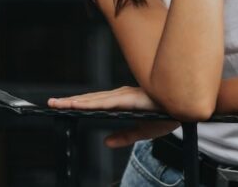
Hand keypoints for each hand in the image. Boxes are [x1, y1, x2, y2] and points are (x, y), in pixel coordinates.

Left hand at [48, 86, 179, 147]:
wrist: (186, 107)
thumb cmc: (168, 114)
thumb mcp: (144, 132)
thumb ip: (125, 136)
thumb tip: (106, 142)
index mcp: (124, 101)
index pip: (96, 103)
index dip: (78, 104)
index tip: (61, 105)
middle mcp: (122, 95)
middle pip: (92, 99)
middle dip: (70, 101)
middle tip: (51, 103)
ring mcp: (126, 95)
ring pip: (95, 99)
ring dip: (76, 101)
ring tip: (59, 104)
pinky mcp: (130, 98)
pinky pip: (107, 102)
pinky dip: (91, 103)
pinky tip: (79, 105)